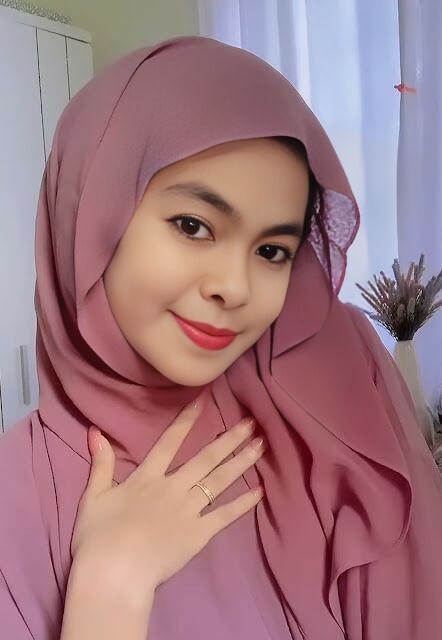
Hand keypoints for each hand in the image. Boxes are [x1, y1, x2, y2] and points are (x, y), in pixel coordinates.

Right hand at [70, 399, 265, 607]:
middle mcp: (173, 488)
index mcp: (148, 477)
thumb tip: (96, 432)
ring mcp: (189, 510)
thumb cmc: (98, 538)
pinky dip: (243, 503)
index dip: (188, 420)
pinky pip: (225, 516)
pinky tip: (260, 491)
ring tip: (261, 446)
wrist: (114, 574)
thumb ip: (101, 463)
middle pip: (206, 458)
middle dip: (229, 439)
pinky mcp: (199, 535)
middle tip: (251, 423)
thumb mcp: (94, 496)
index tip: (205, 400)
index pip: (170, 441)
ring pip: (219, 481)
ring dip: (241, 462)